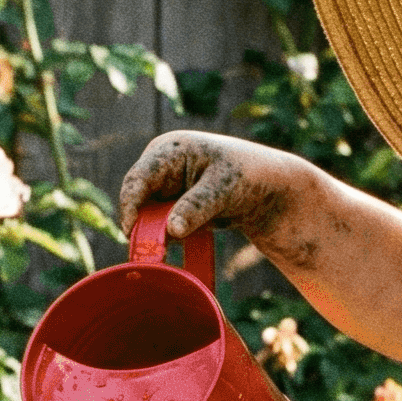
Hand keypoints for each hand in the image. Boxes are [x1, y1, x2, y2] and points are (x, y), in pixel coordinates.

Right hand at [118, 130, 316, 247]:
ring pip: (150, 217)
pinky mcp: (176, 206)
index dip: (130, 206)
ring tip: (195, 233)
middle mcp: (162, 167)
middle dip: (146, 224)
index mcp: (169, 150)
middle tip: (156, 250)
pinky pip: (165, 226)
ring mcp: (168, 188)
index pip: (137, 179)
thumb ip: (196, 207)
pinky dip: (175, 236)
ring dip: (162, 233)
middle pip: (138, 200)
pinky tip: (200, 232)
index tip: (133, 233)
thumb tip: (171, 231)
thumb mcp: (224, 189)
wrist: (270, 190)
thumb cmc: (249, 175)